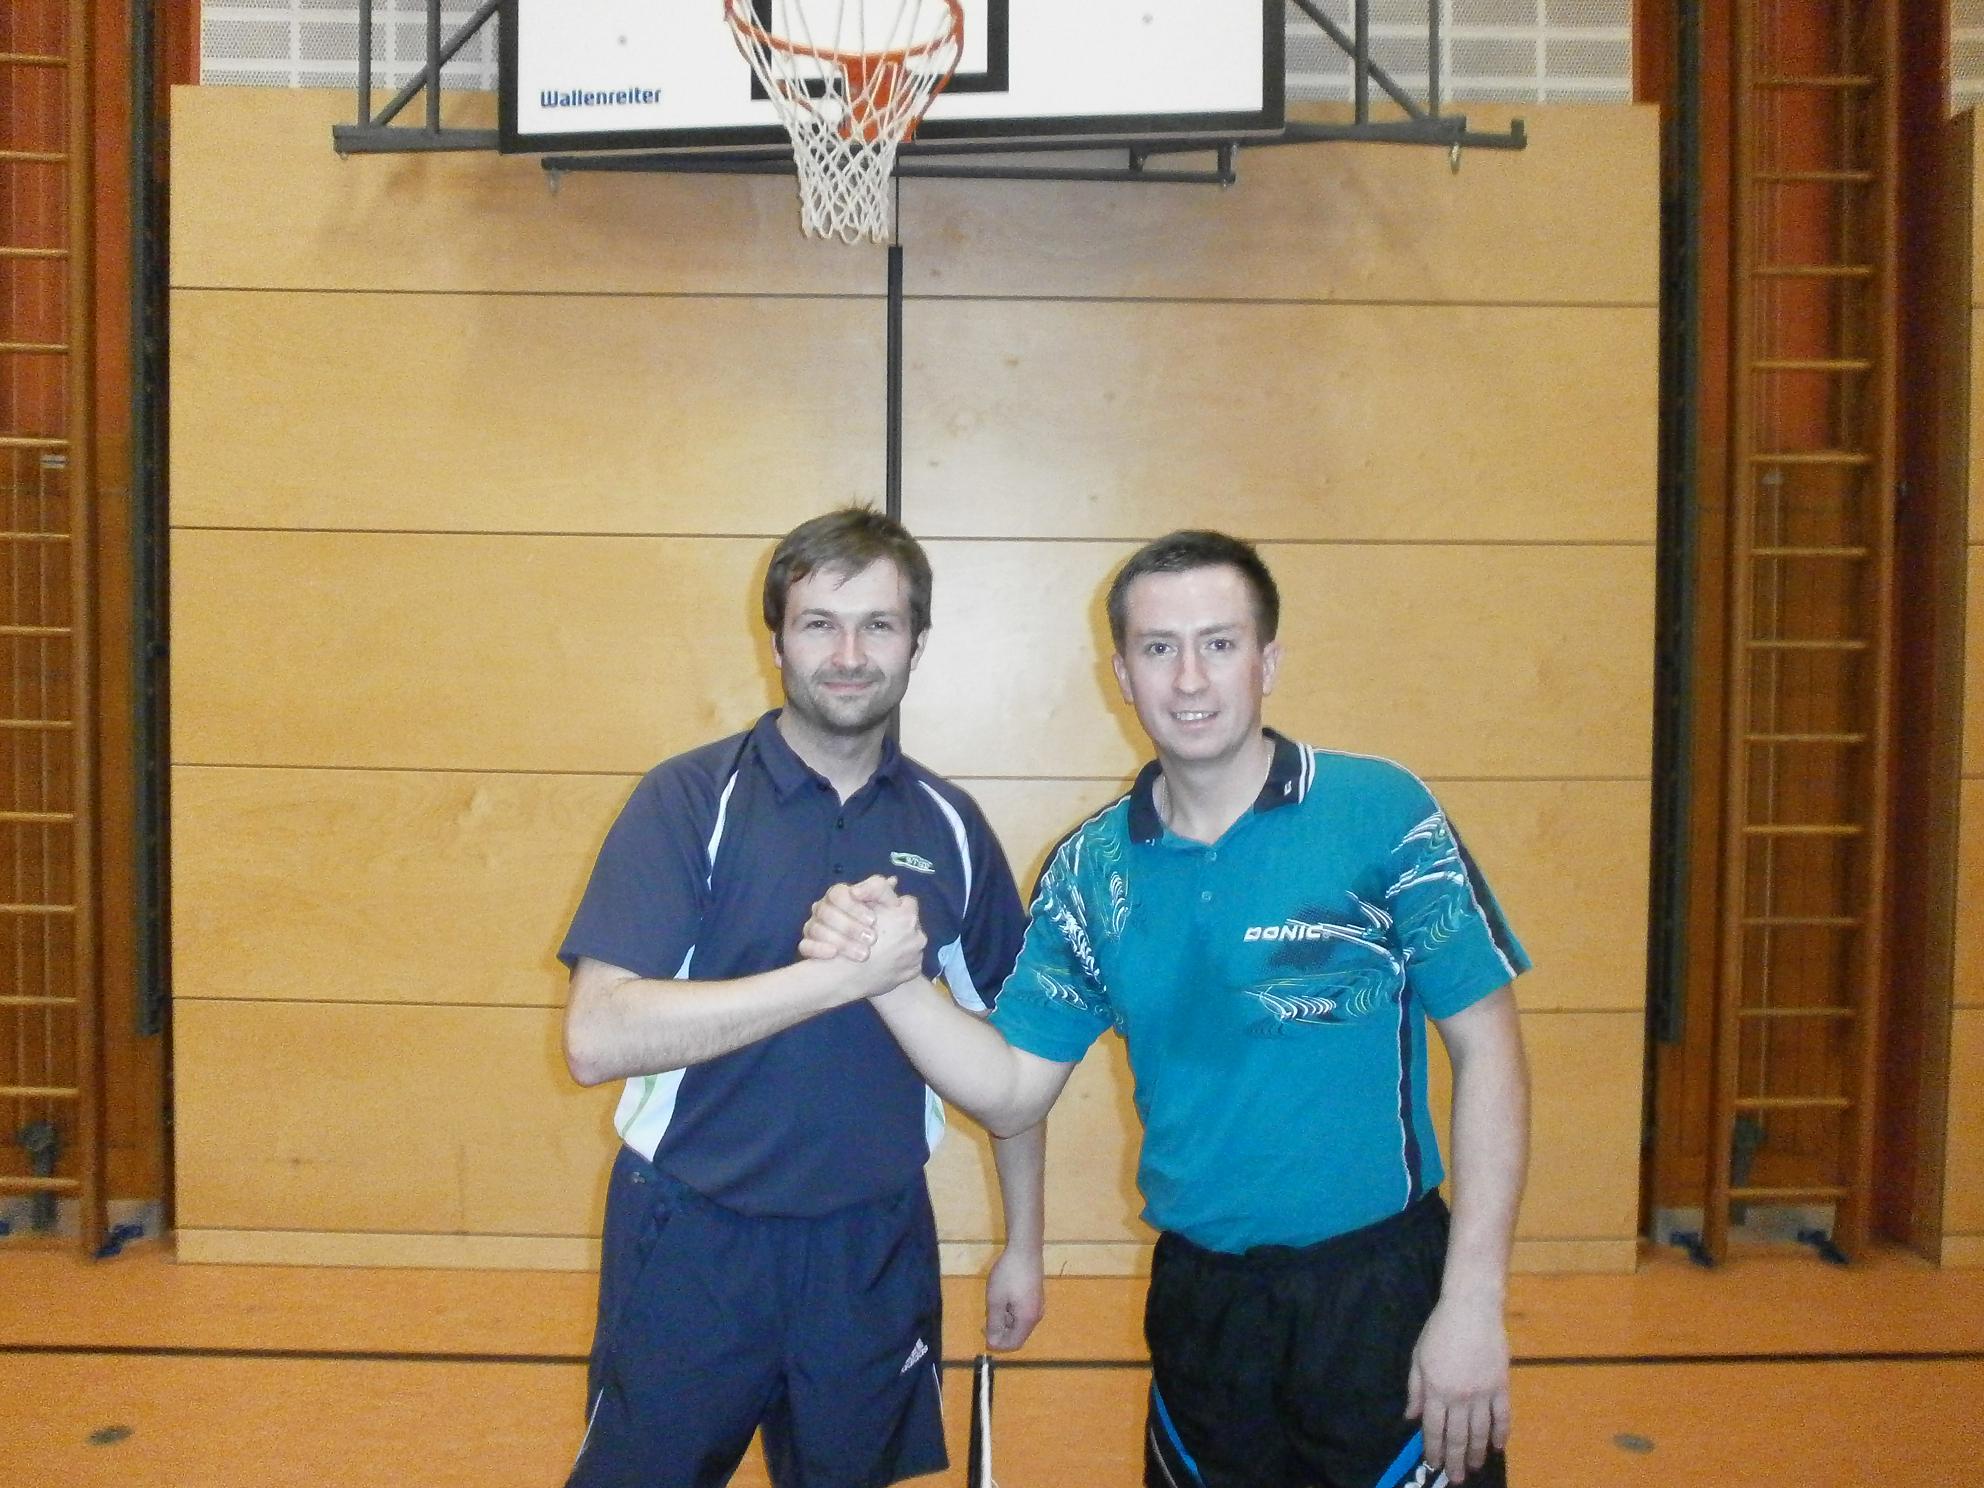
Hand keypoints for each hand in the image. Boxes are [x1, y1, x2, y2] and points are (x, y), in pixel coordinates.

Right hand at [799, 875, 898, 961]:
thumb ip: (885, 891)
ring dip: (840, 941)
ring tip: (863, 954)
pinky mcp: (808, 945)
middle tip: (872, 939)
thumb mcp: (886, 904)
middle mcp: (822, 909)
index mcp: (838, 895)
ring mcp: (813, 926)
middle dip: (850, 926)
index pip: (838, 894)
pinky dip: (818, 949)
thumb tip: (891, 880)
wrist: (872, 952)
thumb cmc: (877, 922)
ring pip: (816, 929)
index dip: (853, 907)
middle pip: (826, 912)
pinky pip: (805, 945)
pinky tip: (834, 954)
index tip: (873, 920)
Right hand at [838, 892, 924, 999]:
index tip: (883, 915)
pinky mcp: (913, 972)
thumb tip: (893, 880)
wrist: (846, 976)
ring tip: (883, 948)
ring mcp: (917, 956)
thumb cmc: (850, 937)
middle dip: (900, 926)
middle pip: (912, 924)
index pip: (908, 903)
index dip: (894, 907)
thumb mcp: (863, 907)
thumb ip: (879, 892)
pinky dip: (901, 961)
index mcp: (907, 917)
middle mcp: (918, 936)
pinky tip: (885, 962)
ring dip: (901, 944)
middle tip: (882, 932)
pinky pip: (910, 962)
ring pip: (912, 943)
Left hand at [984, 1245, 1044, 1350]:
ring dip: (1004, 1318)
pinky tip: (1002, 1294)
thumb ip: (994, 1324)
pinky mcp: (1036, 1295)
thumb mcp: (996, 1300)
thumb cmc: (1009, 1274)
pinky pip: (1022, 1311)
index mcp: (1027, 1320)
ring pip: (1019, 1322)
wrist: (1025, 1248)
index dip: (997, 1343)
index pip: (1014, 1344)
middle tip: (987, 1314)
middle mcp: (1036, 1316)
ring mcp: (1038, 1305)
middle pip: (1017, 1334)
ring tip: (994, 1301)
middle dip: (1000, 1329)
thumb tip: (993, 1343)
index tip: (983, 1331)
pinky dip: (1010, 1309)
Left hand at [1405, 1295, 1510, 1483]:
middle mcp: (1459, 1397)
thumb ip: (1415, 1390)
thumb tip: (1410, 1418)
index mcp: (1435, 1390)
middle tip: (1456, 1478)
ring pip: (1480, 1432)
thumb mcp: (1418, 1357)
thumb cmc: (1440, 1329)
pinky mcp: (1501, 1386)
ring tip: (1475, 1468)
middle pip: (1457, 1437)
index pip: (1433, 1429)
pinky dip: (1501, 1434)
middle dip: (1455, 1461)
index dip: (1433, 1450)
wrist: (1472, 1309)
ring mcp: (1482, 1393)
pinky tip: (1498, 1447)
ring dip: (1477, 1453)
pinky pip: (1503, 1417)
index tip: (1433, 1465)